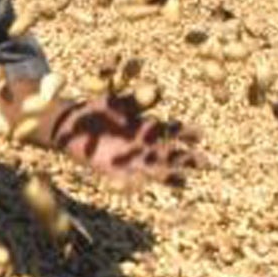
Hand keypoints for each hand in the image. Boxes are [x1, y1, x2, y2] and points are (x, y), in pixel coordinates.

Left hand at [49, 93, 200, 184]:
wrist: (70, 125)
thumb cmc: (98, 109)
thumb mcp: (118, 101)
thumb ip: (136, 99)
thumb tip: (157, 91)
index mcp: (149, 126)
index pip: (174, 131)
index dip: (188, 134)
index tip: (200, 135)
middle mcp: (144, 145)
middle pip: (172, 153)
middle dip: (189, 158)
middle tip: (207, 163)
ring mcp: (131, 159)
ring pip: (156, 169)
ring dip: (169, 175)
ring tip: (183, 181)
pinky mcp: (114, 171)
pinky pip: (129, 180)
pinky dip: (138, 182)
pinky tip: (149, 185)